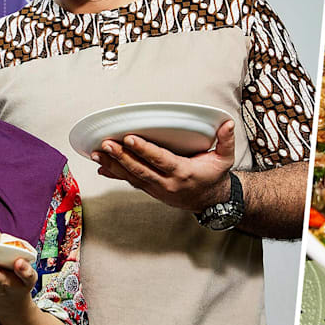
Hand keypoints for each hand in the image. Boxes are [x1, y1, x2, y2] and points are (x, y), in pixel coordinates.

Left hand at [92, 120, 235, 212]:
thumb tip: (228, 123)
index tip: (129, 139)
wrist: (211, 201)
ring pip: (132, 177)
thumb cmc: (214, 175)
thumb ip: (226, 141)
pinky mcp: (151, 190)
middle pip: (140, 170)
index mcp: (184, 173)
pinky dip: (115, 174)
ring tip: (96, 153)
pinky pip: (131, 182)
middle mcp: (167, 184)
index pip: (161, 160)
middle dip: (121, 157)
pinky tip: (101, 167)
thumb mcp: (225, 159)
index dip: (144, 150)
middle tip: (105, 144)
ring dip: (113, 165)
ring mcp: (157, 189)